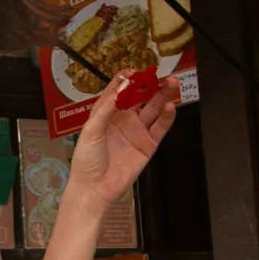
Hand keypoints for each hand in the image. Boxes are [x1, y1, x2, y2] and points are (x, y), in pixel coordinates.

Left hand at [63, 72, 180, 213]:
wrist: (94, 188)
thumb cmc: (86, 161)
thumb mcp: (91, 130)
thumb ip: (106, 109)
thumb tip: (120, 90)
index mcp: (106, 114)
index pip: (119, 91)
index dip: (127, 80)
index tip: (134, 71)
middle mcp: (123, 120)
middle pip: (139, 97)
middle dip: (149, 84)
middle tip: (159, 74)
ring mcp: (136, 132)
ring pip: (153, 108)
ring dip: (162, 95)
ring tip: (171, 83)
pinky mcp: (147, 145)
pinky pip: (160, 127)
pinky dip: (167, 116)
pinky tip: (170, 106)